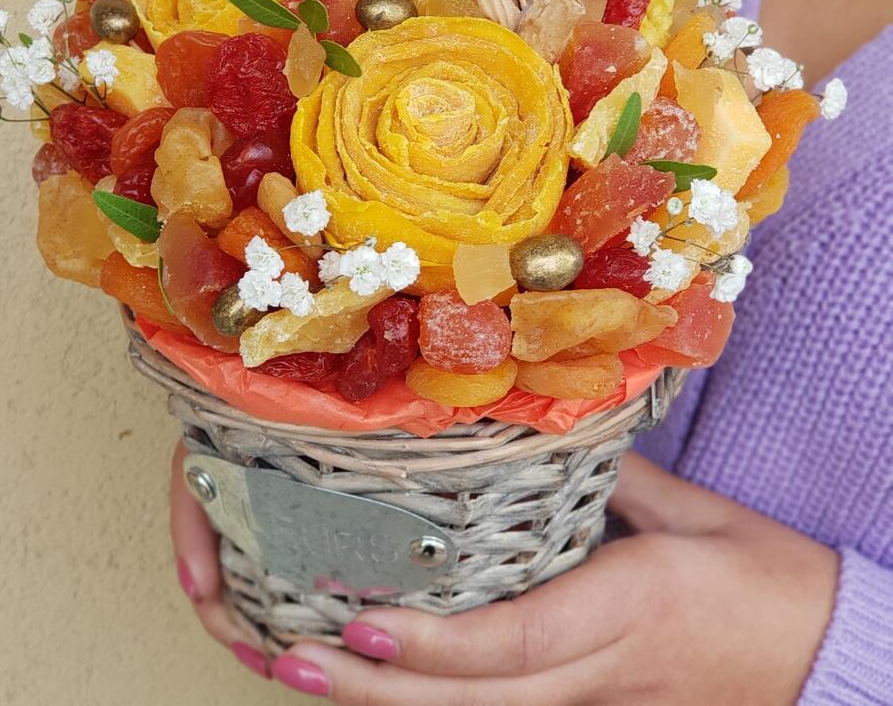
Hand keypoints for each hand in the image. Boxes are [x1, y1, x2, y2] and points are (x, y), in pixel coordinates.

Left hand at [171, 447, 838, 704]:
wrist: (820, 654)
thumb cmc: (761, 576)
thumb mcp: (689, 511)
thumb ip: (607, 472)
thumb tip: (537, 428)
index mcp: (625, 609)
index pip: (513, 641)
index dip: (430, 645)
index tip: (355, 624)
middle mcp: (597, 674)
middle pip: (473, 700)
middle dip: (374, 688)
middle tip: (286, 657)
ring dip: (384, 704)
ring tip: (300, 673)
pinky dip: (427, 703)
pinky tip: (371, 686)